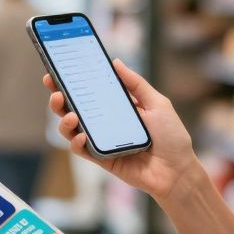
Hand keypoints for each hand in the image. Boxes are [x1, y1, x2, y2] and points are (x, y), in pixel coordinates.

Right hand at [45, 59, 198, 199]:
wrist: (177, 171)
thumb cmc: (172, 137)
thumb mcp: (157, 103)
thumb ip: (136, 84)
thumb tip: (115, 62)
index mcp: (117, 106)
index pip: (90, 91)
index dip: (71, 82)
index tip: (56, 71)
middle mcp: (106, 122)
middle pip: (74, 108)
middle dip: (59, 99)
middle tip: (56, 93)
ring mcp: (102, 141)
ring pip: (72, 129)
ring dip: (64, 121)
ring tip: (69, 116)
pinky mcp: (102, 159)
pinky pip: (82, 150)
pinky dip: (76, 142)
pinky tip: (81, 136)